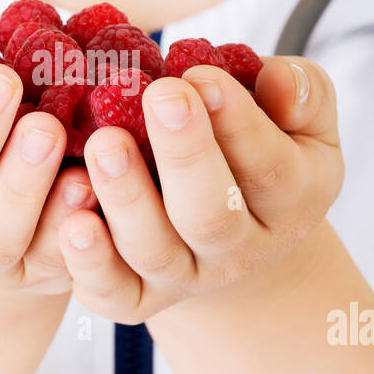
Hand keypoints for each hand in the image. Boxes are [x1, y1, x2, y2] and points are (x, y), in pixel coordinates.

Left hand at [54, 56, 344, 322]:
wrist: (230, 229)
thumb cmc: (259, 147)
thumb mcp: (301, 120)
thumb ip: (302, 92)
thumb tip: (278, 81)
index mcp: (290, 201)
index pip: (270, 167)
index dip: (238, 123)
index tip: (202, 75)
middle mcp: (241, 250)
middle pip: (212, 216)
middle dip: (185, 154)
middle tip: (160, 95)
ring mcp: (187, 277)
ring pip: (155, 250)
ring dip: (126, 197)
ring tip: (103, 142)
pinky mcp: (137, 298)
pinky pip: (112, 291)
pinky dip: (89, 262)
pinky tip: (72, 219)